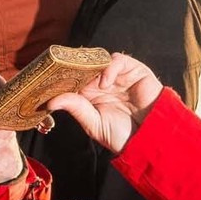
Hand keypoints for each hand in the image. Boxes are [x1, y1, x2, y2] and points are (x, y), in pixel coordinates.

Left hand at [46, 53, 163, 155]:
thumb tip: (51, 101)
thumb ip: (76, 109)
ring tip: (90, 84)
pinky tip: (105, 83)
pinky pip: (118, 60)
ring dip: (92, 69)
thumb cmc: (123, 135)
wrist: (151, 139)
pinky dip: (109, 67)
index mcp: (91, 95)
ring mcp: (118, 75)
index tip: (49, 80)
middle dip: (75, 68)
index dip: (63, 78)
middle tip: (63, 72)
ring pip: (100, 60)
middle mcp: (103, 82)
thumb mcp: (94, 124)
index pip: (74, 79)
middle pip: (85, 66)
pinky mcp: (134, 70)